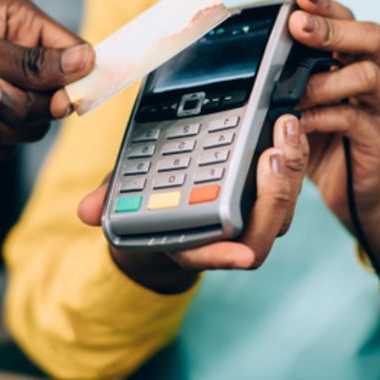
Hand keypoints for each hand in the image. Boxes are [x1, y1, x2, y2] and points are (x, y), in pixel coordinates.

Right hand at [76, 114, 307, 293]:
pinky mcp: (270, 187)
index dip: (224, 258)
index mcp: (194, 242)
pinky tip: (290, 122)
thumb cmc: (150, 198)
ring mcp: (253, 212)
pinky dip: (294, 152)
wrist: (170, 196)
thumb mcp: (124, 194)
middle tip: (271, 155)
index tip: (238, 254)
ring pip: (284, 203)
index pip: (212, 257)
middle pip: (262, 230)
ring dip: (291, 167)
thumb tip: (85, 210)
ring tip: (285, 127)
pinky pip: (291, 178)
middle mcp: (229, 236)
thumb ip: (109, 198)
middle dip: (273, 195)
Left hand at [288, 0, 379, 259]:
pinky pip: (354, 117)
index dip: (326, 5)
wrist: (351, 190)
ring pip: (367, 74)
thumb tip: (257, 46)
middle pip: (371, 36)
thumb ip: (291, 73)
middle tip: (299, 27)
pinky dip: (321, 116)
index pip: (349, 19)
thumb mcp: (303, 98)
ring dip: (324, 78)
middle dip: (332, 28)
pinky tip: (298, 121)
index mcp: (360, 57)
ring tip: (294, 91)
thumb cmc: (325, 136)